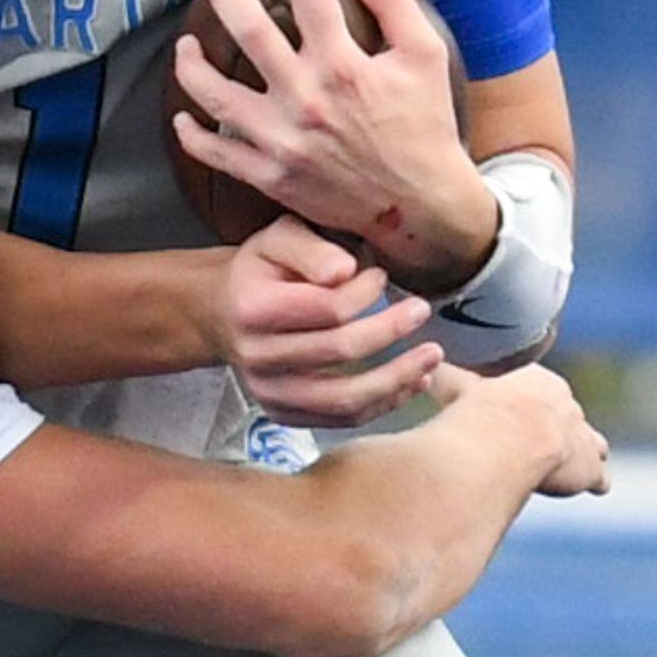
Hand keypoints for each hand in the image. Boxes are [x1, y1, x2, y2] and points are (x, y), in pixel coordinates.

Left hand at [173, 0, 493, 290]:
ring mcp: (282, 139)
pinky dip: (192, 134)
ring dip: (192, 65)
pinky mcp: (269, 174)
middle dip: (231, 0)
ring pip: (216, 94)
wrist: (416, 201)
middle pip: (251, 35)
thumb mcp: (425, 55)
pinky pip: (216, 153)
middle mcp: (306, 99)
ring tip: (185, 44)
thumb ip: (393, 3)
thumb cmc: (423, 124)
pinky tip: (183, 116)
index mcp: (345, 66)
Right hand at [223, 215, 438, 428]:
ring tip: (432, 358)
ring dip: (397, 379)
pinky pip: (341, 419)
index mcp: (253, 309)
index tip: (381, 276)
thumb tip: (346, 271)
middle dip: (391, 331)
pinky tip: (413, 383)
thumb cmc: (262, 269)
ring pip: (344, 398)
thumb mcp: (279, 238)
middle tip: (422, 311)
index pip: (329, 308)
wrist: (223, 312)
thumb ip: (312, 249)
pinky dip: (384, 404)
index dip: (366, 293)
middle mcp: (256, 357)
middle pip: (339, 352)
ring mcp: (267, 392)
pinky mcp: (281, 413)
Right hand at [432, 359, 609, 495]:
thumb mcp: (456, 387)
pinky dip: (596, 482)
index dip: (527, 403)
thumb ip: (445, 377)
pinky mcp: (589, 469)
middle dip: (556, 427)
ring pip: (592, 442)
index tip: (515, 411)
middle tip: (538, 442)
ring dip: (585, 451)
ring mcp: (583, 438)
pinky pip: (598, 477)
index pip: (538, 388)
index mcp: (538, 383)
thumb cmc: (483, 410)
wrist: (513, 439)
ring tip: (577, 461)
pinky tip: (597, 487)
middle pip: (565, 414)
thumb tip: (423, 362)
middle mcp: (566, 406)